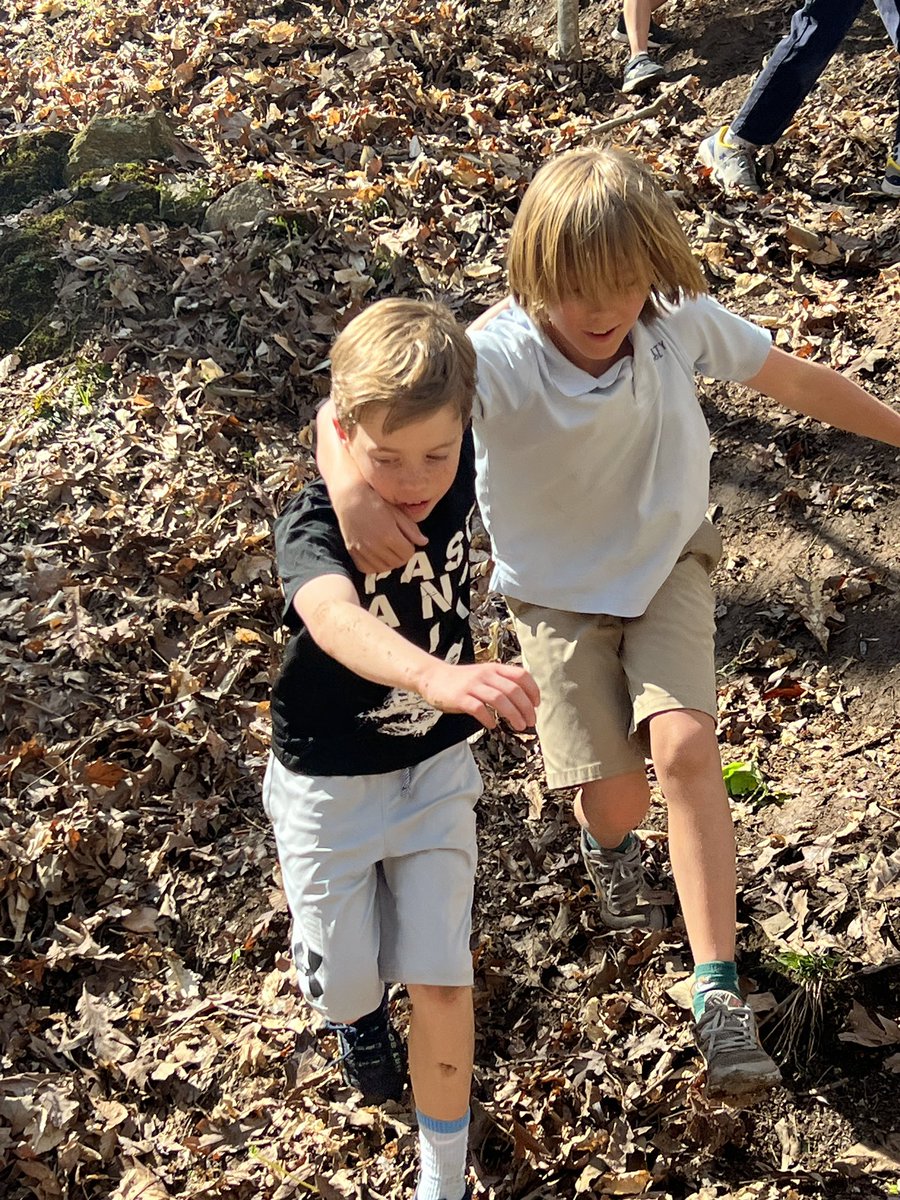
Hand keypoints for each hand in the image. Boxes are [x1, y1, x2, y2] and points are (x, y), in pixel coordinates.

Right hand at [334, 480, 427, 573]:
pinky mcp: (353, 552)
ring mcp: (362, 550)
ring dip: (389, 561)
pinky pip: (367, 569)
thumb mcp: (397, 513)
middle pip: (397, 562)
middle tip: (398, 545)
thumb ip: (411, 529)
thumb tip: (424, 542)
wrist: (350, 498)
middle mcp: (375, 545)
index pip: (408, 553)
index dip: (410, 548)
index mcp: (389, 535)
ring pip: (384, 568)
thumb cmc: (376, 502)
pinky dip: (374, 565)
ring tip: (388, 550)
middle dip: (401, 555)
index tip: (406, 541)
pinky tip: (377, 555)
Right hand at [418, 660, 539, 731]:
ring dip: (513, 714)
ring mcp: (472, 686)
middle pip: (513, 690)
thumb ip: (502, 682)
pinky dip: (489, 718)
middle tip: (531, 722)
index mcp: (494, 668)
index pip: (521, 675)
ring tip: (519, 726)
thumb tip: (525, 701)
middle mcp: (485, 675)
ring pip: (499, 699)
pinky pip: (478, 709)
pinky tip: (493, 725)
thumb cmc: (463, 680)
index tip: (536, 705)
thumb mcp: (485, 675)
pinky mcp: (460, 698)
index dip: (533, 690)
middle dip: (526, 708)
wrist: (433, 677)